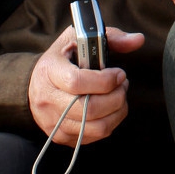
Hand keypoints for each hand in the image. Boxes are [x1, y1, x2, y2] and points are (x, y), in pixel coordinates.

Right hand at [28, 26, 144, 143]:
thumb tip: (138, 40)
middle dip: (117, 97)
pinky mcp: (61, 136)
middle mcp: (47, 100)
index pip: (77, 82)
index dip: (105, 80)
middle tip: (122, 84)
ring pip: (97, 126)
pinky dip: (111, 121)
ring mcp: (53, 122)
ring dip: (118, 111)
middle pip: (90, 109)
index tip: (119, 74)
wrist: (36, 83)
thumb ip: (111, 37)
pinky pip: (95, 135)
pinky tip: (110, 107)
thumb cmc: (64, 58)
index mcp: (49, 71)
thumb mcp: (80, 38)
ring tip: (119, 95)